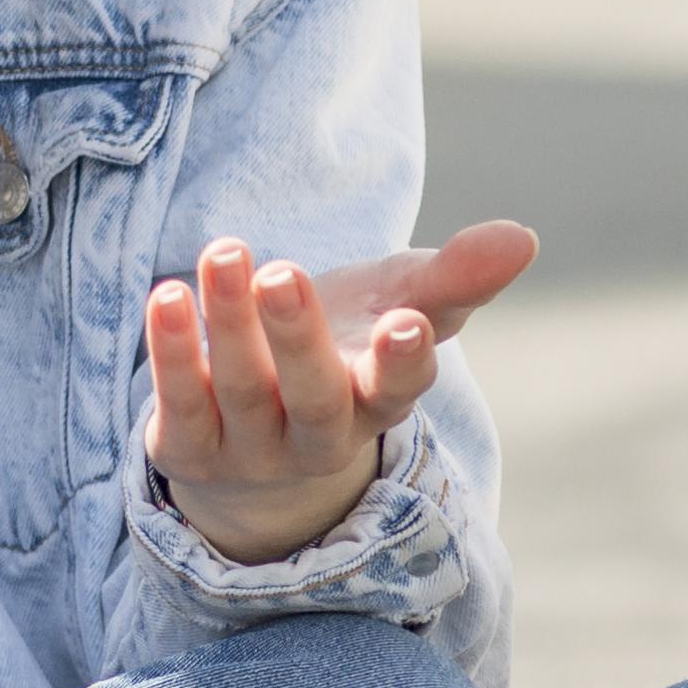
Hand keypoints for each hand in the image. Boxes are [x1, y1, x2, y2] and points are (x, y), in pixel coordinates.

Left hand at [143, 220, 538, 567]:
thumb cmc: (347, 345)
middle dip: (299, 338)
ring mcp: (251, 450)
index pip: (397, 391)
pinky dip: (169, 355)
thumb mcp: (398, 302)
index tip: (406, 321)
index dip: (402, 361)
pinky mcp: (187, 448)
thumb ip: (455, 276)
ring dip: (228, 324)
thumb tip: (522, 237)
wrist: (256, 420)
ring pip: (241, 392)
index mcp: (377, 401)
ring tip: (223, 252)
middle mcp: (318, 436)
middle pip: (315, 398)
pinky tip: (166, 296)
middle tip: (283, 271)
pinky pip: (177, 406)